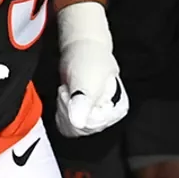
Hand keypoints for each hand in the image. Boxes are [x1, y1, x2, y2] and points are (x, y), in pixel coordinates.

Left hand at [55, 2, 128, 137]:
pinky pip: (68, 126)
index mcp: (116, 109)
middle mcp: (108, 116)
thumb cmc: (89, 59)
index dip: (76, 109)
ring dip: (64, 108)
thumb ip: (84, 99)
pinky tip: (66, 98)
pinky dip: (62, 113)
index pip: (91, 126)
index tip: (72, 92)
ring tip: (69, 90)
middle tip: (68, 89)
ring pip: (73, 128)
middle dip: (69, 107)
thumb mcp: (86, 78)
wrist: (81, 49)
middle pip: (81, 128)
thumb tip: (78, 123)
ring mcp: (95, 116)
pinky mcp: (83, 115)